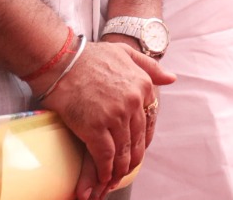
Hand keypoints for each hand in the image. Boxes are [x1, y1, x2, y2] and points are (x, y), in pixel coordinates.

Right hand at [35, 40, 173, 199]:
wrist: (61, 60)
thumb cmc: (90, 56)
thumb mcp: (127, 53)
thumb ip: (150, 67)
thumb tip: (171, 78)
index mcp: (143, 85)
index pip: (149, 120)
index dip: (143, 138)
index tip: (137, 149)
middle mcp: (133, 102)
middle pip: (138, 138)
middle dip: (133, 158)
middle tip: (127, 170)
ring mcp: (115, 115)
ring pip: (123, 149)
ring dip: (120, 168)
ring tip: (116, 178)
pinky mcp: (95, 127)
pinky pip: (105, 154)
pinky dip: (105, 168)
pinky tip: (104, 176)